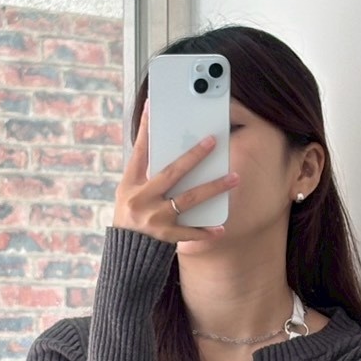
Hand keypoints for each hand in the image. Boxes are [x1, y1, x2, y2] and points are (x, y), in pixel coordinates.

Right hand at [112, 99, 236, 241]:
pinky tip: (221, 228)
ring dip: (213, 188)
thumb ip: (144, 173)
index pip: (139, 152)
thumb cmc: (129, 217)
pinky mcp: (166, 237)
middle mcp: (142, 199)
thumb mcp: (128, 193)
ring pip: (189, 199)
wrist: (126, 254)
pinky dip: (205, 231)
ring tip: (234, 178)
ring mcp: (155, 218)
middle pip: (172, 173)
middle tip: (213, 141)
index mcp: (130, 185)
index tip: (153, 106)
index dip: (146, 129)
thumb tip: (160, 148)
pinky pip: (190, 232)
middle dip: (194, 156)